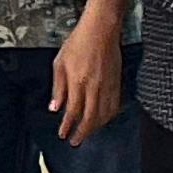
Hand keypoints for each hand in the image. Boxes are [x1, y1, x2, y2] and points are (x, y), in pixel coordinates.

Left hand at [51, 16, 124, 143]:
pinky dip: (107, 117)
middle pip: (90, 118)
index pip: (73, 112)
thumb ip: (58, 88)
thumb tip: (55, 108)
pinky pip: (114, 106)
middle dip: (82, 133)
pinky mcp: (117, 83)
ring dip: (95, 127)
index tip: (63, 135)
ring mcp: (108, 86)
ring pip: (104, 115)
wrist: (101, 31)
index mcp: (78, 82)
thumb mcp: (60, 63)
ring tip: (86, 133)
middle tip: (75, 141)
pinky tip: (101, 120)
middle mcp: (95, 87)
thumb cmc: (78, 44)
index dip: (68, 126)